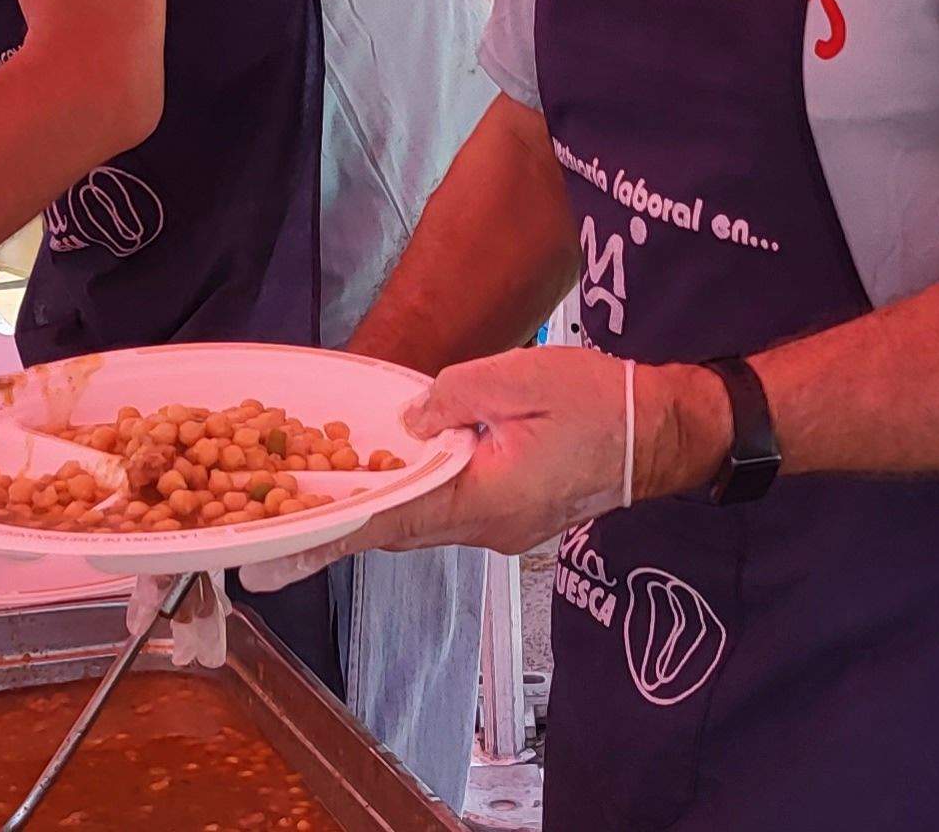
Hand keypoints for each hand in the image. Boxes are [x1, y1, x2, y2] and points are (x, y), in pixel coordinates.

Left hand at [243, 347, 719, 590]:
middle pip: (398, 528)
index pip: (389, 522)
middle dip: (340, 522)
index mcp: (486, 499)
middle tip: (276, 525)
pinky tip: (397, 473)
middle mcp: (488, 528)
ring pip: (423, 519)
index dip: (325, 536)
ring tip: (325, 494)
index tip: (272, 560)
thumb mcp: (523, 379)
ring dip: (379, 506)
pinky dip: (417, 494)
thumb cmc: (604, 402)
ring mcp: (503, 529)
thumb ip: (454, 397)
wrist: (666, 431)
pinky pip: (451, 510)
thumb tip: (409, 421)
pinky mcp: (514, 516)